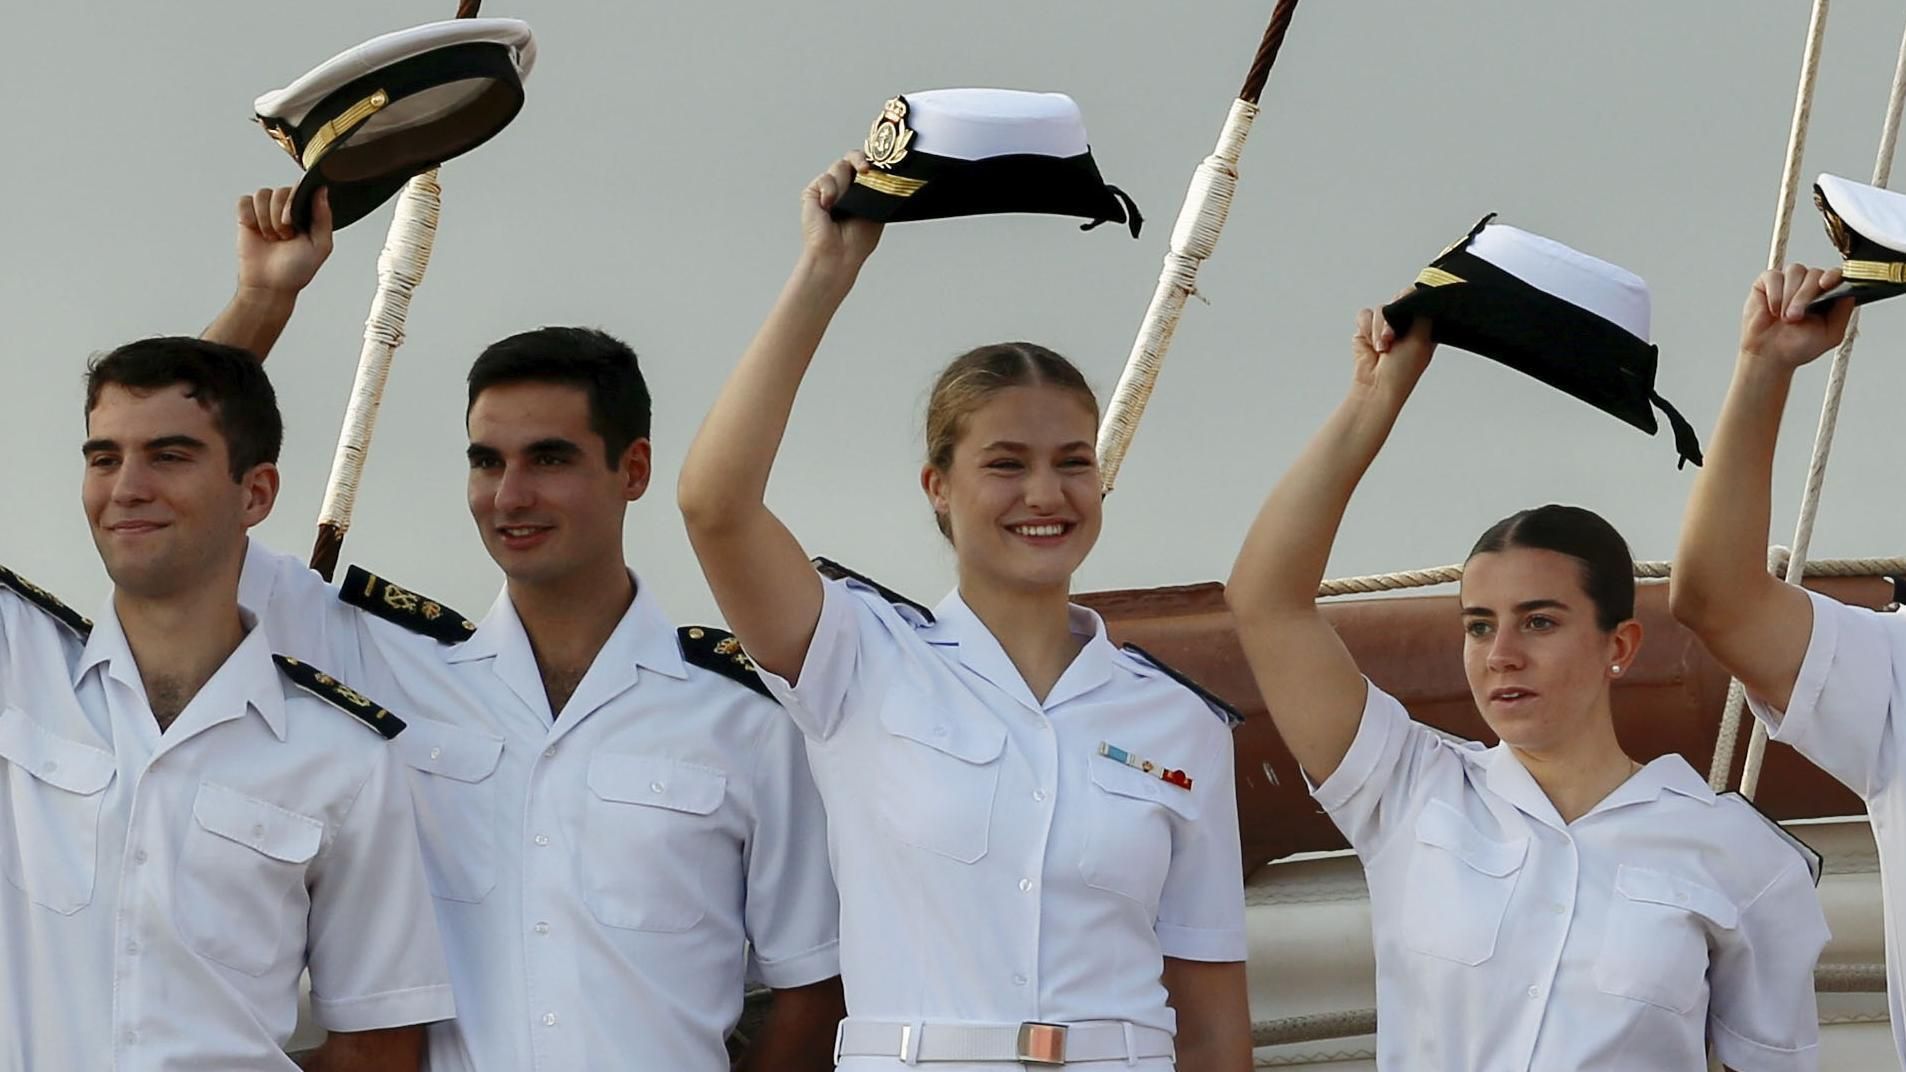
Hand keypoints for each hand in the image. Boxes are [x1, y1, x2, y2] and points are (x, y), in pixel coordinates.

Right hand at [235, 186, 332, 298]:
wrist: (270, 285)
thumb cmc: (296, 269)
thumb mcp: (321, 245)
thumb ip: (324, 217)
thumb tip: (322, 189)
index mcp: (306, 212)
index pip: (301, 188)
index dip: (295, 202)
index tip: (293, 222)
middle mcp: (286, 208)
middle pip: (280, 191)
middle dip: (280, 216)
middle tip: (284, 237)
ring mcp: (266, 211)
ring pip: (262, 194)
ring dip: (266, 219)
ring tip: (272, 238)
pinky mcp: (247, 215)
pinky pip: (245, 201)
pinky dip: (249, 216)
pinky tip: (256, 232)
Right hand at [799, 152, 882, 277]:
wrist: (839, 254)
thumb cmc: (857, 241)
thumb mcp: (878, 210)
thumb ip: (879, 189)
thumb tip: (887, 172)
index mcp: (861, 191)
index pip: (865, 164)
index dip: (871, 160)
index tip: (879, 164)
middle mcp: (845, 187)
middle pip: (851, 158)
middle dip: (859, 158)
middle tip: (865, 169)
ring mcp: (828, 189)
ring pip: (839, 166)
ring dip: (844, 185)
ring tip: (843, 205)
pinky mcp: (813, 192)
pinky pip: (825, 179)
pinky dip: (829, 191)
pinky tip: (828, 207)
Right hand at [1349, 297, 1434, 409]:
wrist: (1377, 386)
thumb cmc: (1403, 371)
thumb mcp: (1422, 339)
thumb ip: (1422, 314)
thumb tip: (1419, 294)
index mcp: (1422, 326)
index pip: (1418, 300)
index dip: (1412, 300)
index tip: (1409, 306)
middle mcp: (1403, 324)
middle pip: (1398, 300)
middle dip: (1395, 315)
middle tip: (1395, 333)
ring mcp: (1384, 326)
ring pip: (1381, 309)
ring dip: (1380, 328)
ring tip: (1383, 347)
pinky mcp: (1366, 329)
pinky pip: (1365, 316)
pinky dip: (1367, 329)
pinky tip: (1373, 345)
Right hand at [1740, 263, 1852, 369]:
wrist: (1769, 356)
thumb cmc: (1798, 346)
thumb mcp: (1831, 335)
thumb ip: (1844, 313)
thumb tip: (1849, 293)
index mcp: (1826, 295)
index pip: (1834, 275)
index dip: (1832, 275)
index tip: (1825, 284)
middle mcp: (1808, 286)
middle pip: (1814, 274)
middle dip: (1804, 295)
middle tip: (1795, 316)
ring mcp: (1788, 282)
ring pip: (1795, 271)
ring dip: (1789, 295)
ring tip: (1784, 316)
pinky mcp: (1767, 282)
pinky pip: (1773, 276)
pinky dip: (1774, 294)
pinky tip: (1773, 309)